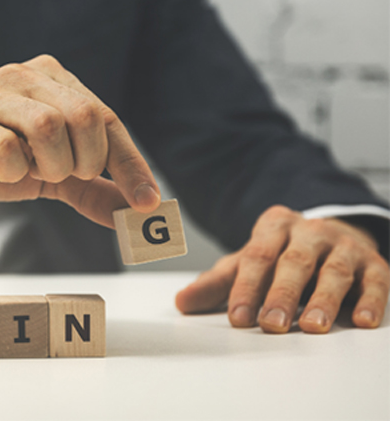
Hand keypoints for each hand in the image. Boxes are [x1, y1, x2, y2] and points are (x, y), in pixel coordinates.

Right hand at [0, 54, 160, 226]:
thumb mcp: (41, 173)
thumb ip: (87, 189)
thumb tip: (134, 214)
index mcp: (49, 80)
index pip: (106, 117)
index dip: (130, 163)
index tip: (148, 202)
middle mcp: (23, 77)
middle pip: (85, 116)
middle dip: (86, 162)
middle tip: (62, 179)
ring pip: (49, 126)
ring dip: (52, 166)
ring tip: (33, 174)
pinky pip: (4, 145)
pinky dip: (13, 169)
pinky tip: (2, 172)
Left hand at [176, 205, 388, 332]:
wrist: (330, 238)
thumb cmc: (282, 256)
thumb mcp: (248, 264)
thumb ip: (217, 283)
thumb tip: (181, 301)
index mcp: (274, 226)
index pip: (257, 256)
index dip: (246, 287)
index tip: (238, 317)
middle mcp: (310, 231)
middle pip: (294, 263)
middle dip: (281, 295)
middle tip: (271, 325)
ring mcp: (344, 246)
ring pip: (334, 272)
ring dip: (323, 300)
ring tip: (312, 327)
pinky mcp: (374, 264)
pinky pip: (375, 281)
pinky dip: (370, 301)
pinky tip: (361, 321)